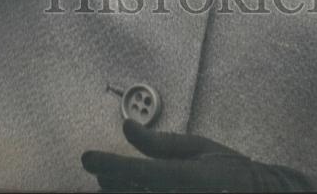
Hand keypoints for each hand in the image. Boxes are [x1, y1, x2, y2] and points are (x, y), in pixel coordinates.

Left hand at [81, 119, 316, 191]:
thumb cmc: (229, 170)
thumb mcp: (199, 148)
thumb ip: (161, 143)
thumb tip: (127, 129)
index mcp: (188, 178)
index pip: (138, 172)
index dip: (107, 164)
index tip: (87, 157)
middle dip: (109, 182)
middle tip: (101, 170)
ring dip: (119, 193)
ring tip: (111, 183)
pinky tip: (133, 190)